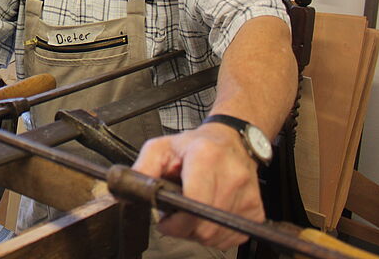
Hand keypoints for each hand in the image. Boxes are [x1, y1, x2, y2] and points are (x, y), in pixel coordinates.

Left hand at [132, 123, 263, 249]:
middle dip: (183, 227)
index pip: (194, 205)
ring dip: (198, 231)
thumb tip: (123, 193)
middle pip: (204, 226)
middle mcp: (231, 175)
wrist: (230, 141)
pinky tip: (208, 214)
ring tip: (192, 210)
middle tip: (176, 214)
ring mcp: (246, 195)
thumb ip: (141, 170)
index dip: (176, 221)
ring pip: (216, 236)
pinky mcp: (255, 210)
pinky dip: (215, 233)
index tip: (166, 219)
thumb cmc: (195, 145)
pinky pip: (231, 237)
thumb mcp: (160, 148)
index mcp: (206, 157)